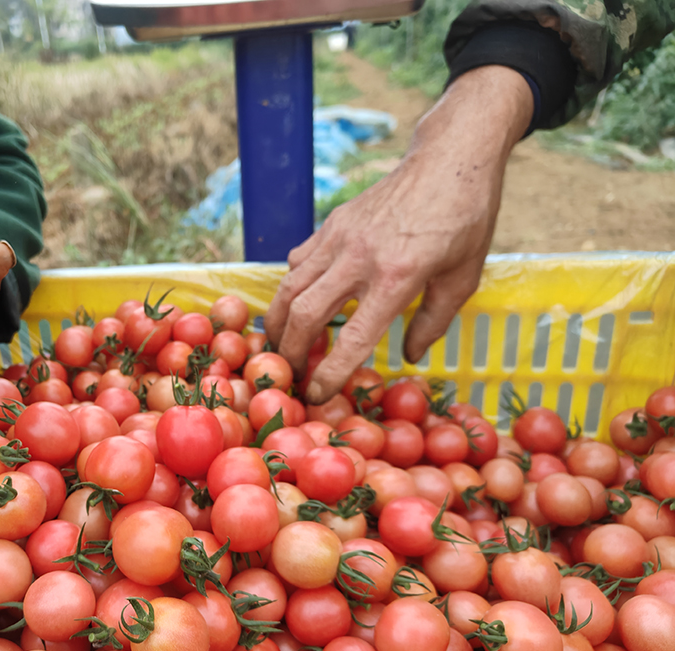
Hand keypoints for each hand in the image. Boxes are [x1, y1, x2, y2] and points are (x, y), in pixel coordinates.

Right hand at [264, 66, 534, 403]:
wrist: (452, 159)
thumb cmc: (466, 221)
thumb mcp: (463, 278)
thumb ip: (432, 322)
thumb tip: (407, 357)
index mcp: (399, 276)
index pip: (353, 337)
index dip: (331, 373)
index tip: (318, 396)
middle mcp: (360, 257)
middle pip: (304, 313)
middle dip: (290, 352)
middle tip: (290, 375)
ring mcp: (340, 236)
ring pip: (290, 287)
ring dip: (279, 323)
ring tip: (280, 346)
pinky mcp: (332, 223)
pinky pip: (299, 262)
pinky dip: (291, 288)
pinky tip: (297, 303)